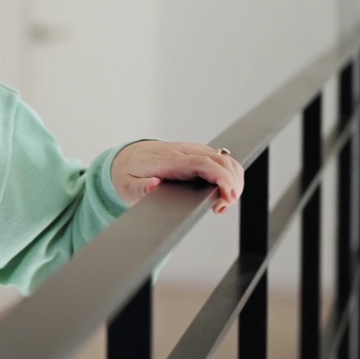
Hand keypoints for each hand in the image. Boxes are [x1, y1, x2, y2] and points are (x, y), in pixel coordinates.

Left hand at [111, 141, 243, 212]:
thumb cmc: (129, 173)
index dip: (222, 179)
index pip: (203, 163)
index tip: (228, 197)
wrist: (125, 157)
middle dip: (232, 184)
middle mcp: (184, 152)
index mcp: (168, 160)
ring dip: (233, 181)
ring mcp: (192, 151)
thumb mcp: (127, 186)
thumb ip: (140, 188)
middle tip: (222, 207)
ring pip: (225, 160)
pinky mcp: (196, 154)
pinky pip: (221, 161)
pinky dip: (229, 176)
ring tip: (223, 203)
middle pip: (221, 161)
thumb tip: (154, 185)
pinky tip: (223, 193)